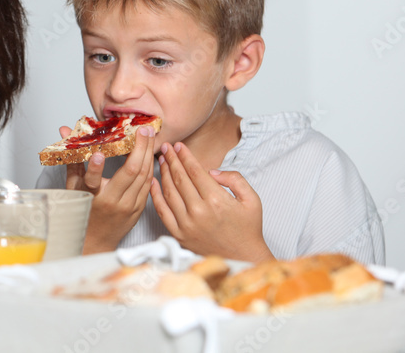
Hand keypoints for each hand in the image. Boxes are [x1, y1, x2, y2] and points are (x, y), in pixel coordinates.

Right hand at [62, 124, 155, 253]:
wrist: (96, 242)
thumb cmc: (83, 212)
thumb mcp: (73, 187)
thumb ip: (72, 158)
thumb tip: (64, 130)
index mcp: (92, 198)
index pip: (93, 182)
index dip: (96, 168)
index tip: (99, 154)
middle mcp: (112, 203)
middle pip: (130, 172)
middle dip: (139, 147)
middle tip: (142, 129)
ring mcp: (128, 206)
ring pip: (144, 176)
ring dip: (148, 154)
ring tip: (149, 136)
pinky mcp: (139, 209)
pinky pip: (148, 185)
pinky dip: (150, 168)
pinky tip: (151, 154)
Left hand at [150, 142, 273, 262]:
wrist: (243, 259)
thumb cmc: (248, 229)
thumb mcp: (252, 200)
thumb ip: (235, 179)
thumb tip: (212, 171)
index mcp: (216, 201)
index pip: (195, 171)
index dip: (185, 156)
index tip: (179, 145)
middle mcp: (199, 212)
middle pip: (180, 178)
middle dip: (172, 159)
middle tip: (166, 147)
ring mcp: (186, 224)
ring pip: (169, 192)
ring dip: (163, 174)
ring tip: (161, 160)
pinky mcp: (179, 235)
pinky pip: (162, 212)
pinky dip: (156, 196)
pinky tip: (153, 183)